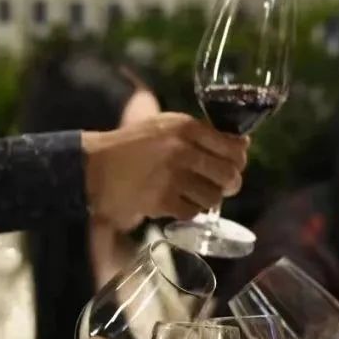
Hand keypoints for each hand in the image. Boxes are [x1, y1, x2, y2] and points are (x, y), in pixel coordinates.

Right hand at [84, 113, 247, 230]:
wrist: (97, 167)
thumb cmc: (133, 146)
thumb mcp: (166, 126)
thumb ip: (200, 134)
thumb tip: (241, 144)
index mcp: (186, 127)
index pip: (234, 146)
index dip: (239, 159)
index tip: (235, 164)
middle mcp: (183, 150)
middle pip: (229, 175)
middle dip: (229, 184)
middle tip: (222, 187)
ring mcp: (173, 177)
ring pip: (214, 198)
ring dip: (208, 200)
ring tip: (196, 195)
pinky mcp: (163, 200)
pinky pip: (193, 212)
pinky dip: (190, 212)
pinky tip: (179, 203)